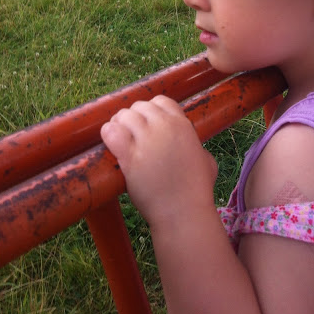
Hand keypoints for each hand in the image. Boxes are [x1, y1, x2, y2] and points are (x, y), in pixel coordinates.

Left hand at [100, 96, 217, 226]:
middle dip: (133, 116)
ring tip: (119, 135)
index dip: (151, 110)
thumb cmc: (197, 190)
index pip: (160, 100)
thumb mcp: (206, 160)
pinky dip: (108, 133)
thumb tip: (194, 148)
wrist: (183, 212)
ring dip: (119, 123)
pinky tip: (110, 141)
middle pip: (139, 107)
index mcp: (182, 124)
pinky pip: (111, 132)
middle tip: (130, 131)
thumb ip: (197, 147)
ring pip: (124, 116)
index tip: (147, 123)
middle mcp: (164, 127)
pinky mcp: (130, 156)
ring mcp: (146, 140)